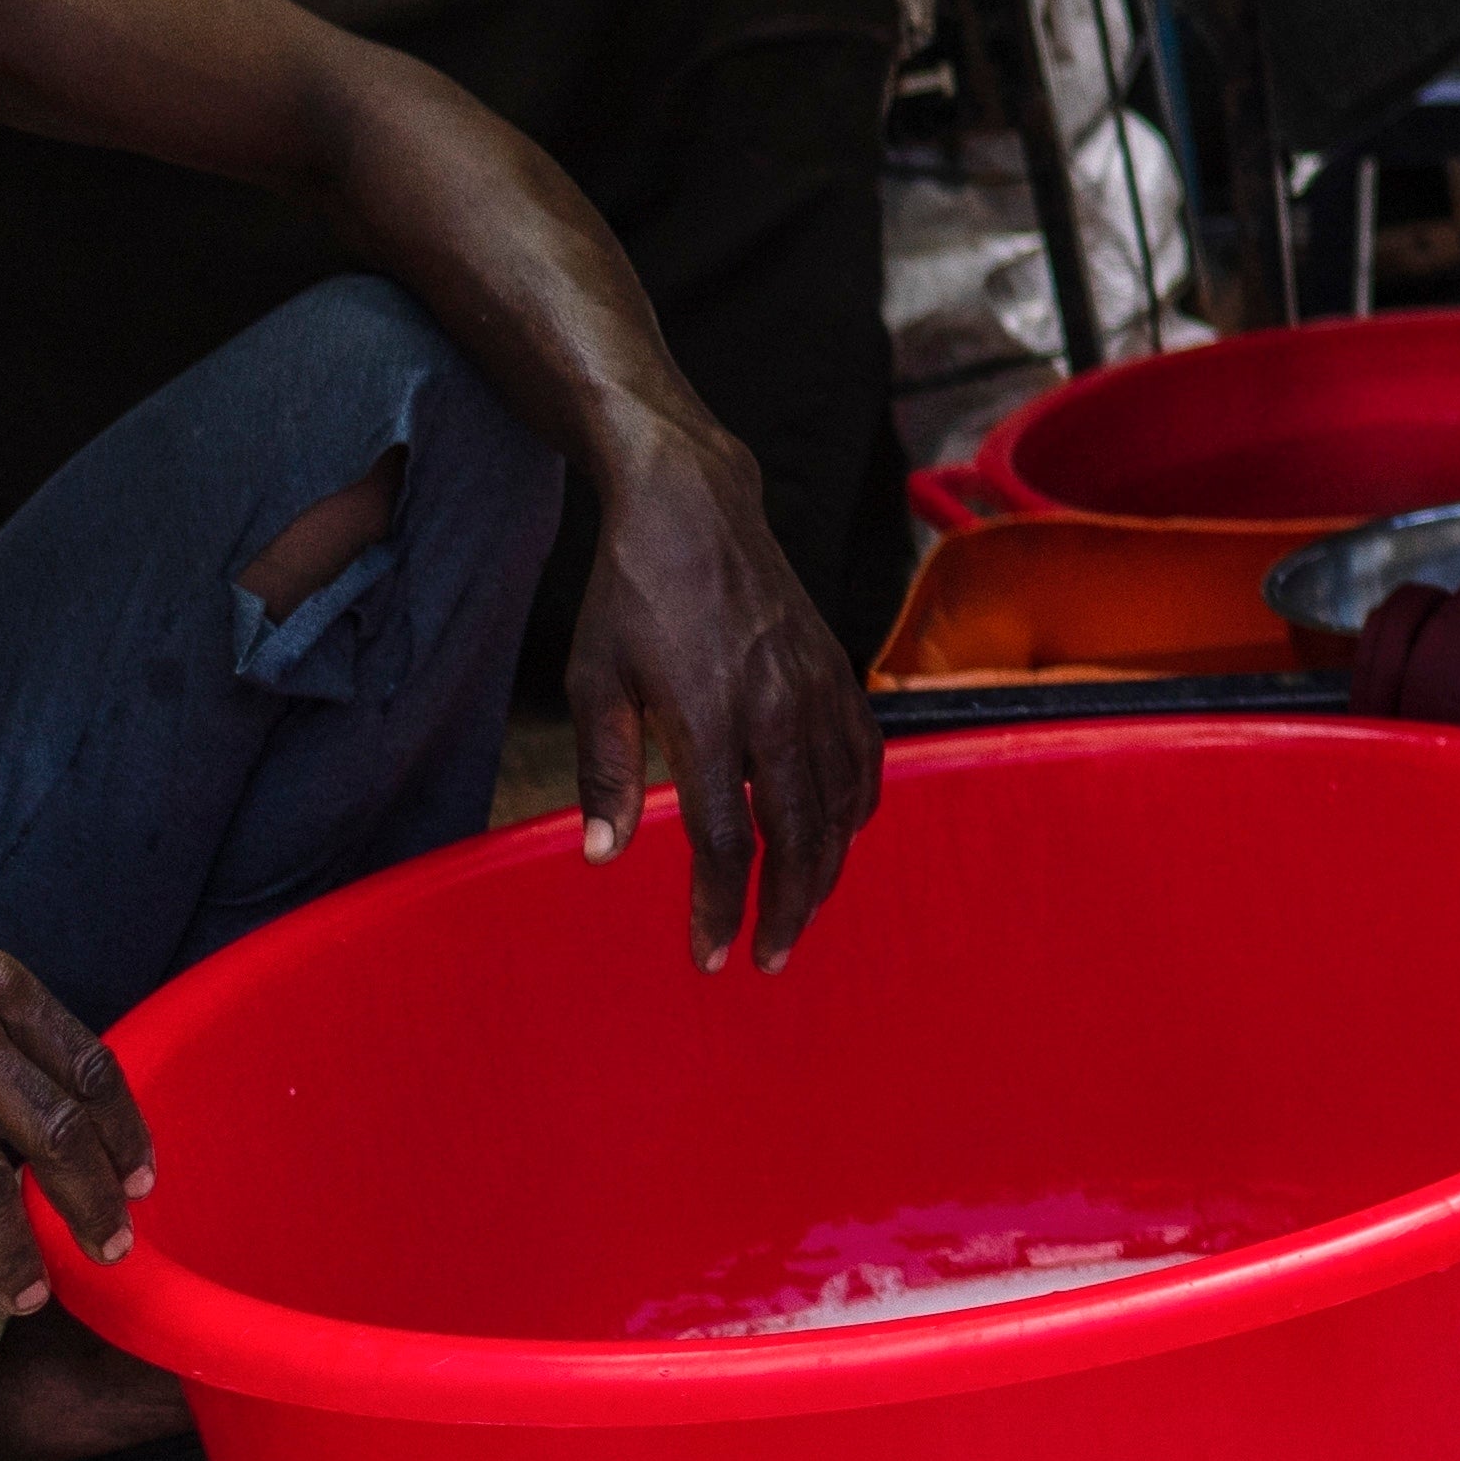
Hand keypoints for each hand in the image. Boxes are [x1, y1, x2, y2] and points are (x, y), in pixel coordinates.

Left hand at [570, 436, 879, 965]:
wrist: (693, 503)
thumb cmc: (632, 592)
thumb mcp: (593, 680)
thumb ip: (605, 772)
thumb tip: (605, 857)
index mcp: (710, 713)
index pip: (726, 840)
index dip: (721, 908)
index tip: (710, 956)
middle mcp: (776, 706)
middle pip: (801, 835)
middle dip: (787, 908)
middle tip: (769, 957)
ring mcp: (817, 686)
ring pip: (842, 803)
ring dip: (826, 868)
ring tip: (800, 909)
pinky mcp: (837, 668)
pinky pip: (866, 755)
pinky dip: (859, 805)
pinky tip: (842, 832)